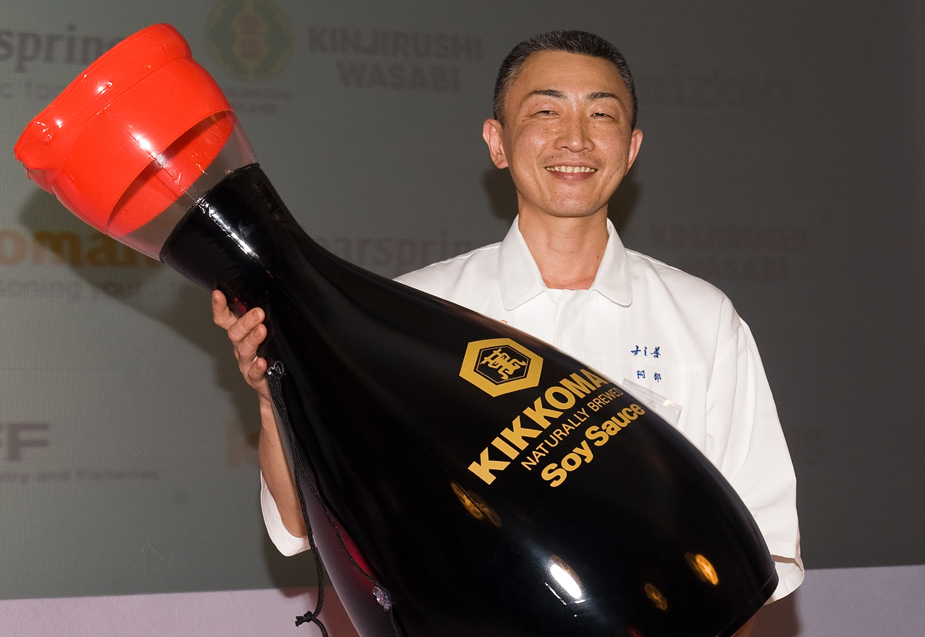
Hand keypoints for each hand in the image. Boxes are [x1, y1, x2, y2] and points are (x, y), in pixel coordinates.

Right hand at [212, 289, 270, 403]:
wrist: (276, 385)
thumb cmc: (272, 354)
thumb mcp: (267, 333)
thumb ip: (265, 319)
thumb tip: (275, 295)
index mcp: (241, 333)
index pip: (225, 318)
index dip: (220, 307)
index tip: (218, 294)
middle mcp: (240, 346)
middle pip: (235, 333)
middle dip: (245, 322)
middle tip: (258, 313)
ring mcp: (246, 363)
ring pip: (244, 350)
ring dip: (252, 339)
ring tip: (262, 331)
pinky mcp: (255, 378)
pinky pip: (254, 373)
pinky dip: (257, 367)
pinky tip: (262, 362)